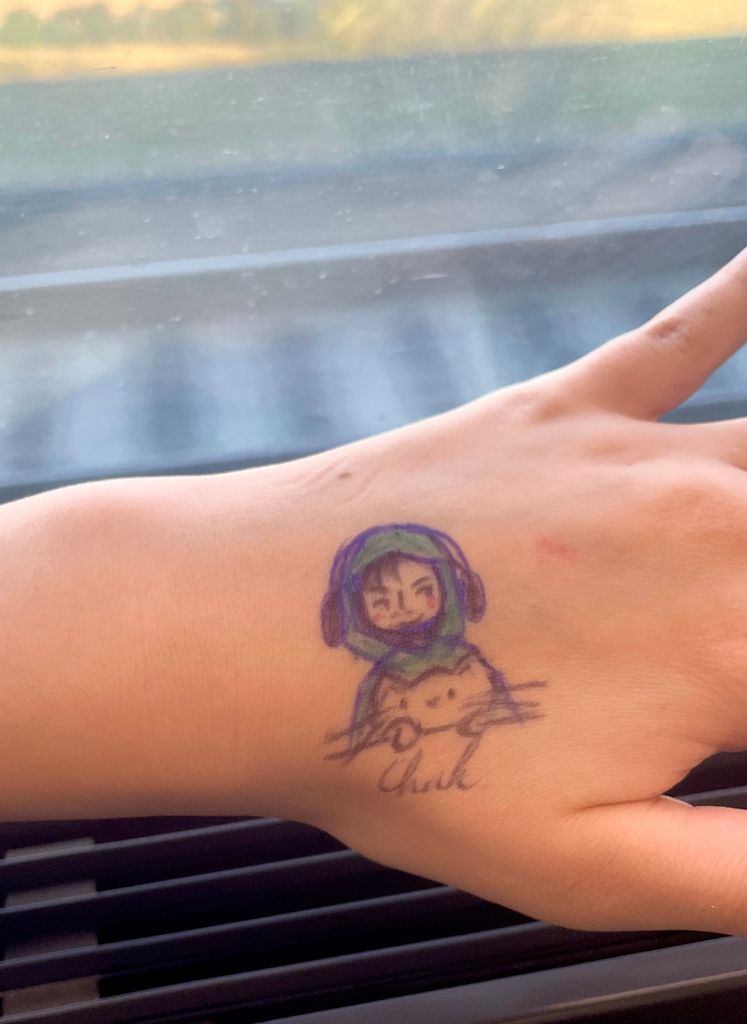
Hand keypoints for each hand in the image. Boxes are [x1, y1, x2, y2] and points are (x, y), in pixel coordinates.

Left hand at [312, 247, 746, 935]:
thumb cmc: (408, 752)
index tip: (732, 714)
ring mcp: (640, 454)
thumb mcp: (586, 869)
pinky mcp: (569, 405)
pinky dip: (742, 295)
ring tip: (741, 538)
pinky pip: (684, 333)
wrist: (251, 633)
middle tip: (722, 642)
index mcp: (731, 654)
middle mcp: (715, 531)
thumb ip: (739, 875)